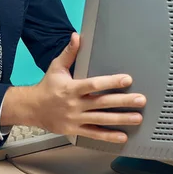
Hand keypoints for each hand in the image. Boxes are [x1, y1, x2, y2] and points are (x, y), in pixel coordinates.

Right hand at [2, 32, 146, 143]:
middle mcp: (74, 104)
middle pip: (102, 103)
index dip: (111, 82)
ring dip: (121, 119)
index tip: (127, 80)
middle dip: (123, 102)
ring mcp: (75, 119)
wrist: (31, 108)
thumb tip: (77, 36)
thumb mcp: (56, 67)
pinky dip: (108, 136)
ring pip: (101, 120)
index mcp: (71, 88)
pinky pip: (94, 134)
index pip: (94, 84)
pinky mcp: (75, 130)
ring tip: (137, 118)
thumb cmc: (46, 86)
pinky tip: (122, 136)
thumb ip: (69, 53)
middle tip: (140, 100)